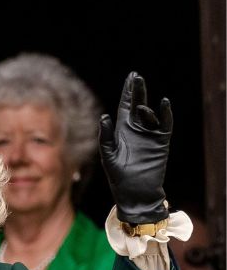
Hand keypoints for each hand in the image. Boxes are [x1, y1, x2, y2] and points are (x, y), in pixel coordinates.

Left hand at [98, 71, 172, 224]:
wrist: (135, 192)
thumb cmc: (118, 176)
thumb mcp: (108, 155)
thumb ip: (106, 136)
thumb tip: (104, 117)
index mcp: (121, 131)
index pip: (125, 107)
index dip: (127, 92)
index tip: (131, 77)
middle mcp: (136, 130)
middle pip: (138, 105)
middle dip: (138, 91)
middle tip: (137, 77)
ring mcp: (149, 135)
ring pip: (150, 115)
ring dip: (146, 109)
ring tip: (140, 107)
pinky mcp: (161, 142)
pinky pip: (165, 125)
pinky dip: (165, 114)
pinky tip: (163, 104)